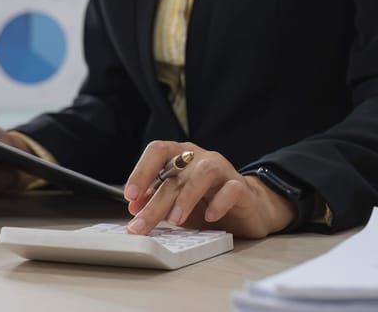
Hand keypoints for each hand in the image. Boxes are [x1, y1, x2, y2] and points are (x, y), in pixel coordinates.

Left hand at [123, 141, 295, 238]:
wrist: (247, 206)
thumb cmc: (206, 201)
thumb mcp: (175, 202)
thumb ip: (155, 200)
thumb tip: (134, 207)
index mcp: (180, 155)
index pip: (157, 151)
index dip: (141, 171)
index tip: (130, 195)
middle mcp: (199, 158)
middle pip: (175, 175)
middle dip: (155, 203)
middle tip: (141, 226)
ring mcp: (222, 169)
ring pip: (203, 174)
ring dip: (186, 197)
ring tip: (175, 219)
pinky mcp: (241, 187)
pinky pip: (232, 189)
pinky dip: (220, 203)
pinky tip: (209, 217)